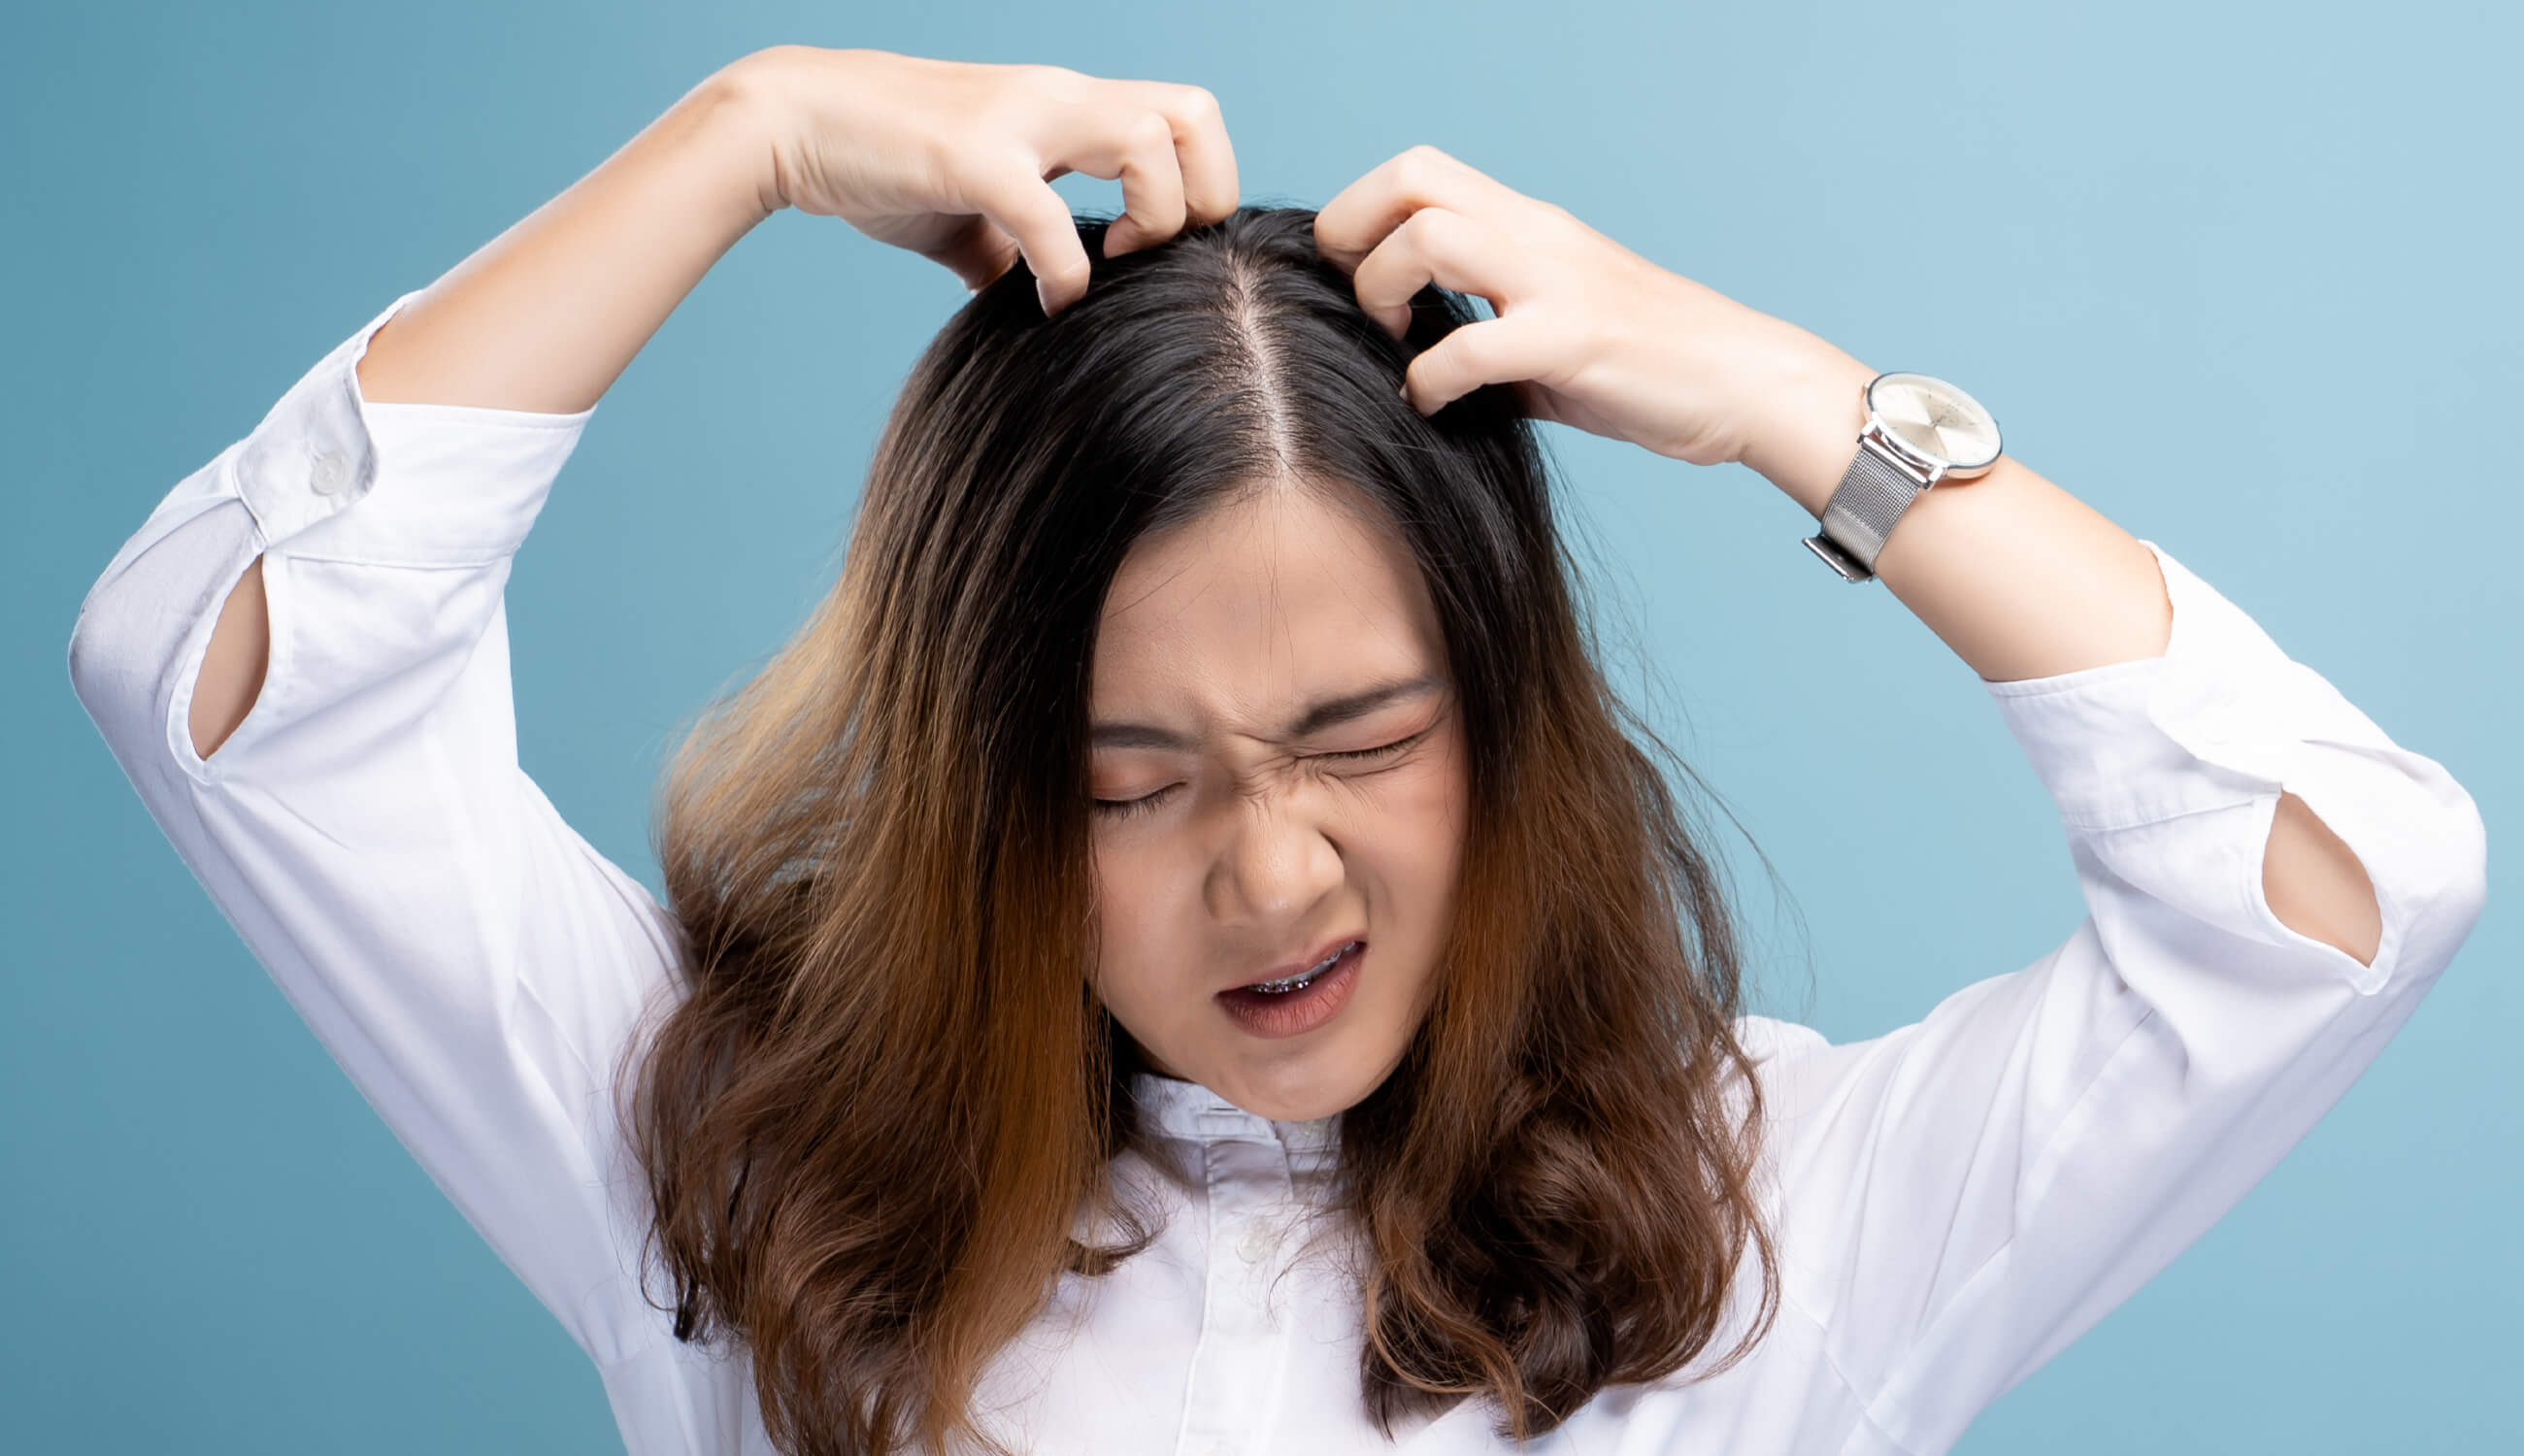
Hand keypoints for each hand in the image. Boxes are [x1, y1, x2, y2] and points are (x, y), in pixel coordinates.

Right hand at [729, 45, 1238, 314]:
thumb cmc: (885, 164)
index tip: (1149, 247)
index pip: (1189, 118)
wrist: (795, 123)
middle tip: (1152, 253)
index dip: (1198, 186)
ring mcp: (1018, 122)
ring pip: (1146, 139)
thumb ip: (1021, 249)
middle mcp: (1058, 100)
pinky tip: (1049, 303)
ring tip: (1110, 266)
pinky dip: (1066, 271)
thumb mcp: (973, 212)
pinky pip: (1049, 213)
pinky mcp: (972, 157)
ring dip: (1149, 218)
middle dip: (1201, 196)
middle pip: (1194, 114)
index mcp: (1068, 108)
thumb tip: (1047, 304)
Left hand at [1312, 145, 1868, 468]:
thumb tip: (1419, 370)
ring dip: (1386, 292)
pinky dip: (1430, 379)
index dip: (1362, 214)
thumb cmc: (1651, 368)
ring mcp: (1557, 283)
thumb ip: (1487, 334)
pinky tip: (1433, 405)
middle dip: (1354, 234)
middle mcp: (1537, 236)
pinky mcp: (1576, 340)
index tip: (1356, 281)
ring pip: (1431, 237)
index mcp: (1529, 226)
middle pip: (1410, 179)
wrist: (1747, 384)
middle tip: (1358, 302)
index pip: (1417, 172)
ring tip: (1394, 345)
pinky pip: (1471, 346)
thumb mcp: (1553, 333)